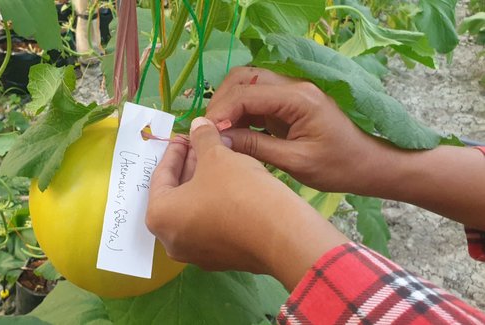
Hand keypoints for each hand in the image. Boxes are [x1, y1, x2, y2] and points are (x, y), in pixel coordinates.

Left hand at [147, 117, 348, 288]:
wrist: (281, 235)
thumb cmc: (238, 192)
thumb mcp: (218, 156)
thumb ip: (202, 138)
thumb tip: (197, 124)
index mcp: (159, 217)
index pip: (160, 175)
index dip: (174, 150)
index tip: (184, 134)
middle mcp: (171, 241)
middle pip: (176, 193)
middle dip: (189, 166)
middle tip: (202, 143)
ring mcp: (195, 253)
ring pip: (194, 209)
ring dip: (204, 182)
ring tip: (219, 157)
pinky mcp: (220, 258)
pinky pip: (210, 223)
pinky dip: (215, 202)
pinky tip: (232, 182)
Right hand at [206, 67, 397, 194]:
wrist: (370, 164)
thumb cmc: (340, 167)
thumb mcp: (296, 163)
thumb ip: (256, 148)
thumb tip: (218, 141)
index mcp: (299, 98)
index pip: (246, 93)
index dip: (220, 113)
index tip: (206, 136)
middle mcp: (293, 86)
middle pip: (242, 79)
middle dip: (220, 103)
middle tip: (209, 133)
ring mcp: (291, 92)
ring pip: (246, 86)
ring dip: (228, 107)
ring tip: (218, 135)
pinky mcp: (288, 103)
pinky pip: (256, 100)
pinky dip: (240, 114)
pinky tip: (233, 135)